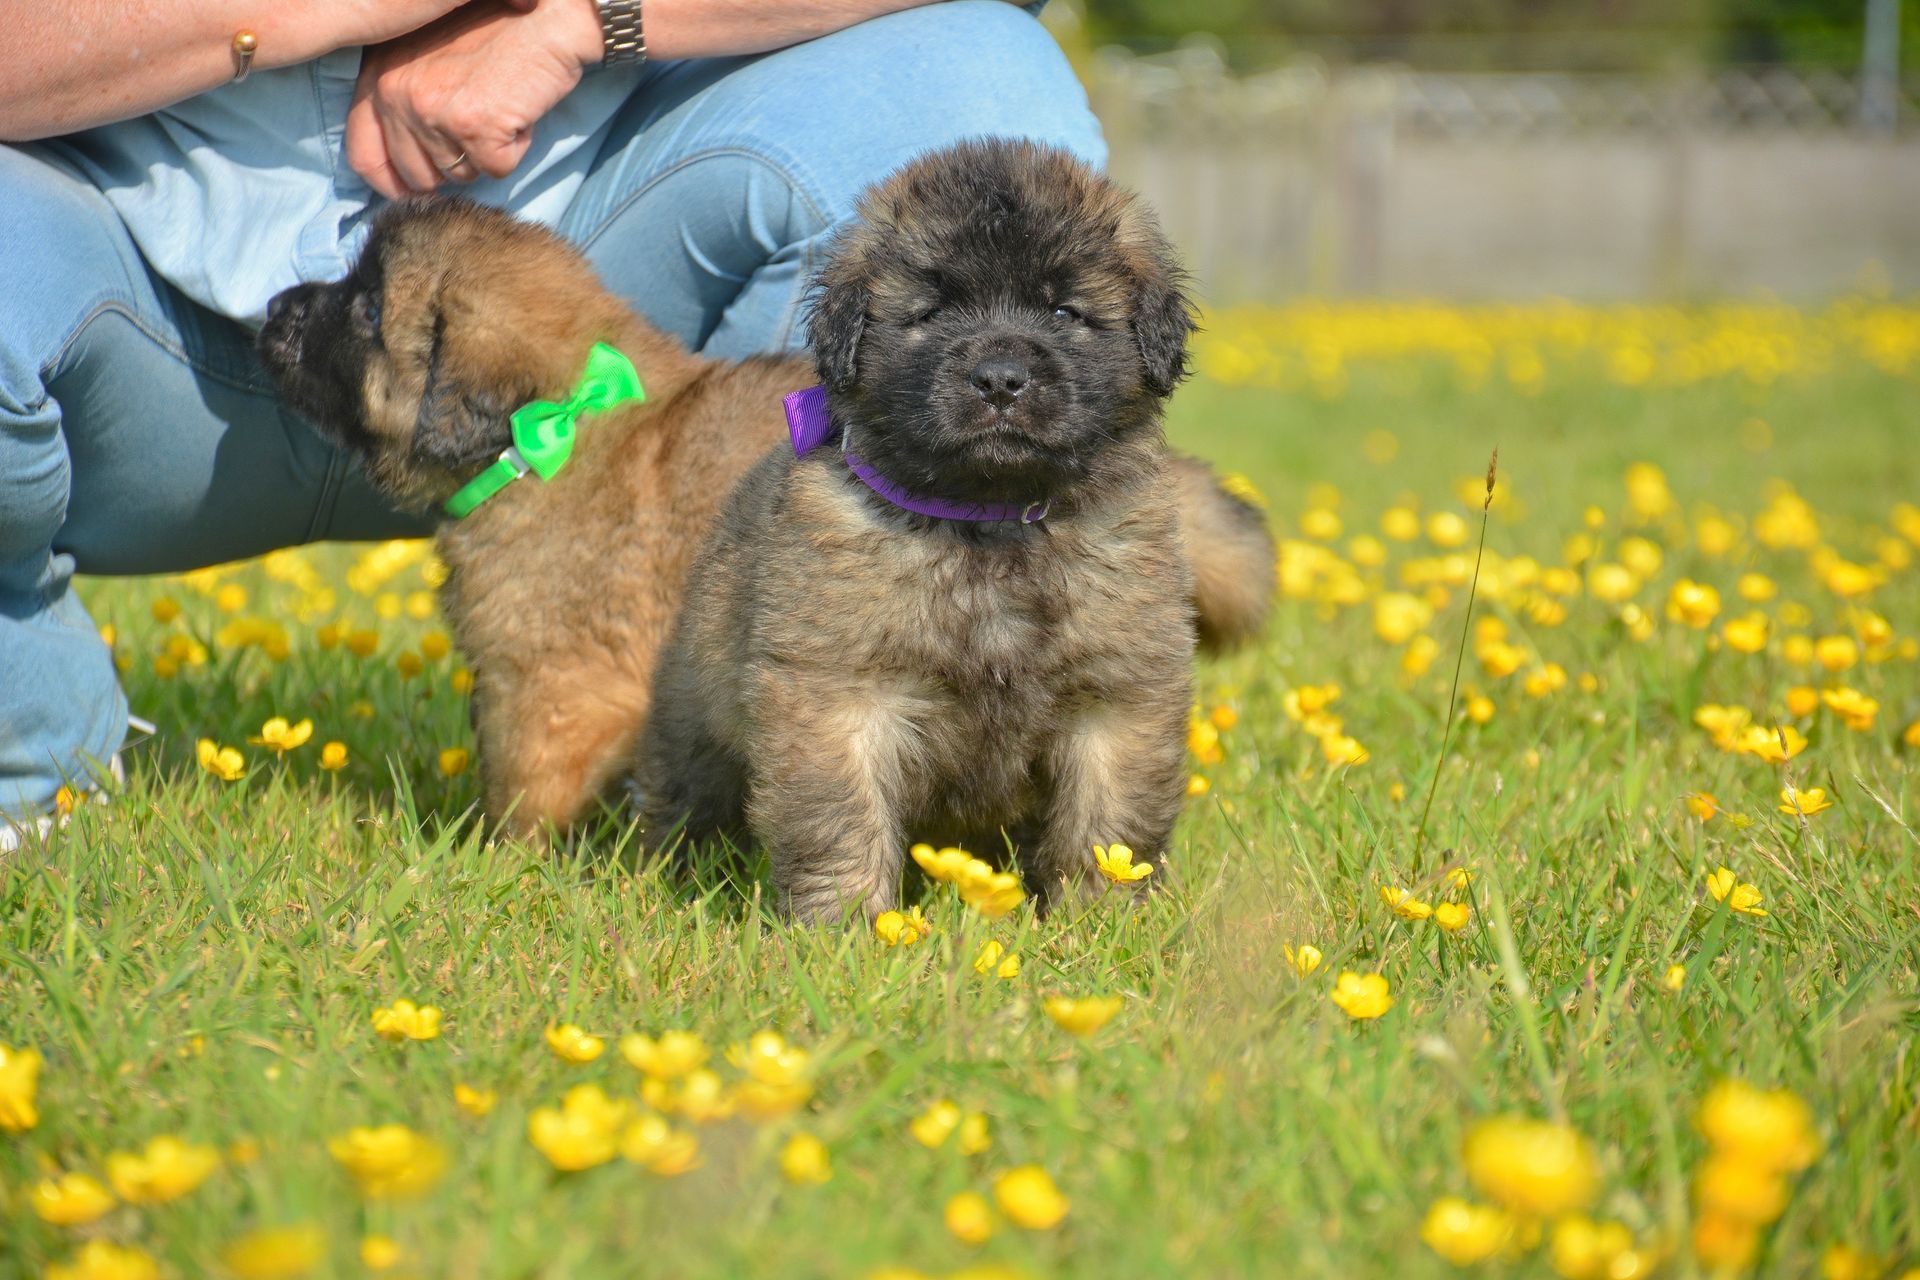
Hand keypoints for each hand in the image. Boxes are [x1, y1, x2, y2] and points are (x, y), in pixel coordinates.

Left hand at [347, 0, 602, 198]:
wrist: (548, 13)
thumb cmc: (498, 27)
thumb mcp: (429, 55)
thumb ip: (405, 98)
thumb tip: (408, 166)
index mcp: (380, 75)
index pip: (364, 156)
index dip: (393, 184)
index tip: (418, 190)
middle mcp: (396, 94)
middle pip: (417, 176)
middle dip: (453, 165)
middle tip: (479, 127)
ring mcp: (432, 112)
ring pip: (461, 175)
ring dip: (488, 154)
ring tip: (499, 107)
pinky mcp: (474, 127)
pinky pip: (495, 170)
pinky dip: (515, 149)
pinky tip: (517, 112)